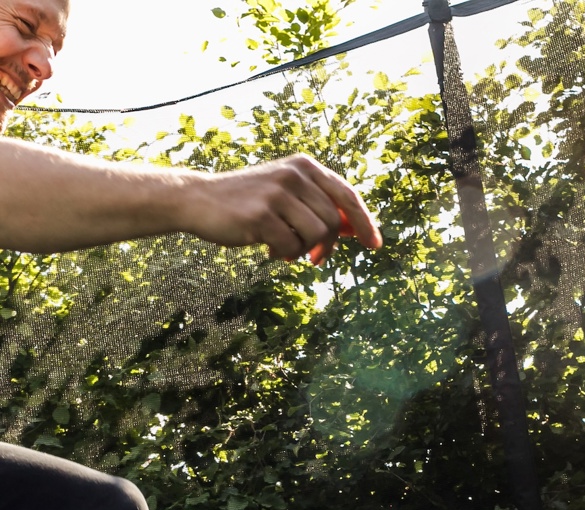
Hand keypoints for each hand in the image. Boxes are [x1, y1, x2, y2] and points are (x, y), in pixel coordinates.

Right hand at [182, 154, 381, 263]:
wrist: (199, 200)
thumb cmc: (250, 203)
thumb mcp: (288, 195)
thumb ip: (320, 206)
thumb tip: (357, 228)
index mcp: (304, 166)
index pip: (346, 195)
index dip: (364, 222)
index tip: (375, 245)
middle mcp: (293, 174)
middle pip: (333, 222)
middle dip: (326, 246)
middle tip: (313, 258)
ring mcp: (277, 193)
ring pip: (316, 235)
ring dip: (303, 250)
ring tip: (284, 247)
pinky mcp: (261, 215)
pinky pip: (291, 246)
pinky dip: (284, 254)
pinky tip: (268, 247)